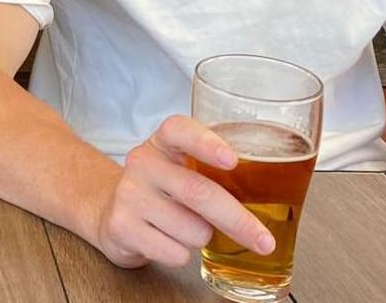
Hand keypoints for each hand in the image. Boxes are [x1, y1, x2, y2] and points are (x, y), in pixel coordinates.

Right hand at [93, 115, 274, 268]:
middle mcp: (143, 163)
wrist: (112, 208)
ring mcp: (129, 195)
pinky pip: (174, 252)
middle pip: (197, 192)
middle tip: (264, 240)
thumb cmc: (164, 188)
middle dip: (238, 221)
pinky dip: (184, 255)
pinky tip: (169, 240)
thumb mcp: (183, 167)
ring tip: (188, 227)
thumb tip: (273, 193)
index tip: (233, 160)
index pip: (179, 130)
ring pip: (191, 229)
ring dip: (204, 238)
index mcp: (163, 142)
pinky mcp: (121, 227)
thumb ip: (215, 170)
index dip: (206, 144)